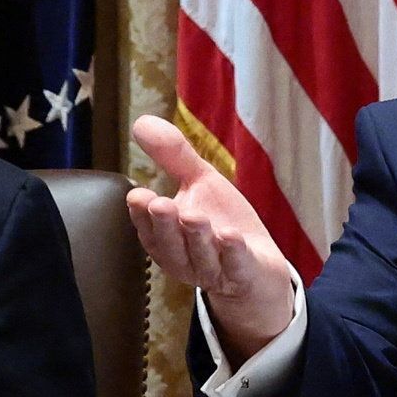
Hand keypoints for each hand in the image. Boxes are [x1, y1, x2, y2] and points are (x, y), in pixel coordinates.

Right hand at [124, 120, 304, 354]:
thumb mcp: (199, 183)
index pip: (149, 227)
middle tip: (161, 205)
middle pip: (171, 244)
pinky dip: (232, 253)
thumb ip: (172, 157)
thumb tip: (141, 122)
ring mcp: (212, 268)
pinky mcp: (241, 274)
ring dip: (197, 237)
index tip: (138, 195)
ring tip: (195, 217)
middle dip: (166, 225)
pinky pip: (235, 266)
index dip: (142, 214)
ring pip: (201, 256)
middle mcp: (184, 256)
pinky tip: (232, 236)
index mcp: (166, 236)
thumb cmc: (221, 222)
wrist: (258, 267)